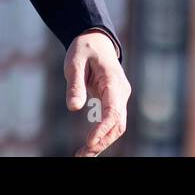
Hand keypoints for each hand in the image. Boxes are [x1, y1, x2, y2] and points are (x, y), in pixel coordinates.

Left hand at [65, 30, 129, 156]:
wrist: (95, 39)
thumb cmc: (84, 48)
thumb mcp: (74, 61)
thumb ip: (74, 84)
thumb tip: (73, 108)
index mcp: (114, 82)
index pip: (113, 112)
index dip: (102, 129)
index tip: (89, 142)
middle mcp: (121, 92)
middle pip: (118, 124)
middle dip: (102, 141)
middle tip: (82, 154)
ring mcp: (119, 98)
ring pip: (116, 126)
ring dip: (102, 142)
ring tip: (82, 154)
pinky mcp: (113, 101)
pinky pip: (111, 122)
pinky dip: (102, 135)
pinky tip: (88, 146)